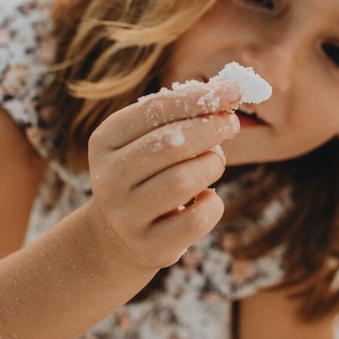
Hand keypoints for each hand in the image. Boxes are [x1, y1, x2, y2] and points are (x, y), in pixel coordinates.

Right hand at [86, 79, 241, 276]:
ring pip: (183, 181)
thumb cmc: (149, 172)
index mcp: (105, 140)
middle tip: (231, 123)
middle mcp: (108, 178)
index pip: (154, 110)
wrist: (119, 235)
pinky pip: (196, 220)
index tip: (233, 91)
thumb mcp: (152, 139)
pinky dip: (213, 204)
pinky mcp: (148, 247)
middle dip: (210, 128)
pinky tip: (206, 197)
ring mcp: (125, 216)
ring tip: (214, 162)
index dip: (197, 98)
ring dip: (211, 165)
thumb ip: (183, 114)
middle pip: (171, 144)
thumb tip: (231, 91)